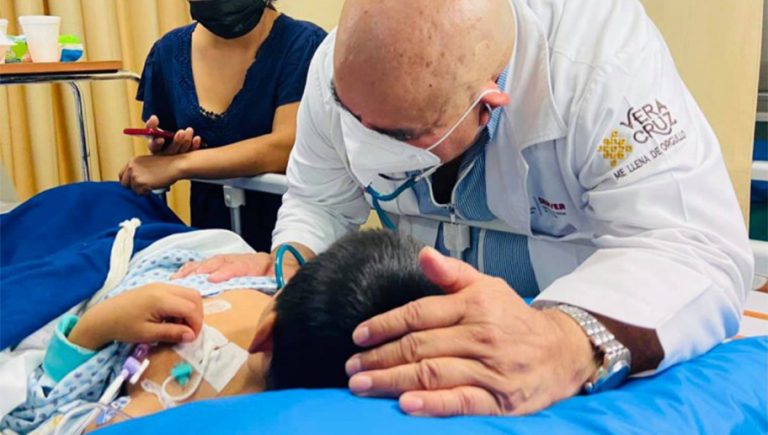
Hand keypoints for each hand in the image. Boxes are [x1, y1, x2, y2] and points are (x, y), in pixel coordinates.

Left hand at [69, 284, 203, 349]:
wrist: (102, 317)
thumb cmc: (122, 327)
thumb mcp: (147, 334)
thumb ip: (172, 333)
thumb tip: (191, 335)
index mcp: (160, 299)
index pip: (191, 308)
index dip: (196, 324)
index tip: (190, 338)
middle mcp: (163, 287)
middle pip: (194, 296)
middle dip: (196, 315)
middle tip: (187, 332)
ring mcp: (160, 285)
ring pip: (188, 293)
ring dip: (189, 310)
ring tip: (178, 326)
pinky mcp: (157, 287)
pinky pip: (179, 293)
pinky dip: (181, 306)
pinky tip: (170, 318)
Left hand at [119, 154, 184, 194]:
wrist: (175, 165)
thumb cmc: (167, 164)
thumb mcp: (148, 163)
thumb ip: (139, 170)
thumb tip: (134, 182)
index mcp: (133, 161)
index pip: (122, 175)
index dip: (129, 181)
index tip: (135, 184)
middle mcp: (131, 167)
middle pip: (124, 184)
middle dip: (133, 187)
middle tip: (144, 186)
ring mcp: (135, 175)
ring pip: (132, 190)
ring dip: (141, 190)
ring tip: (151, 185)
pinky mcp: (140, 182)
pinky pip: (139, 193)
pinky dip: (146, 192)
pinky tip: (154, 186)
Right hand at [146, 115, 201, 154]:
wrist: (169, 139)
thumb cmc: (158, 134)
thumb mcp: (153, 129)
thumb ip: (152, 124)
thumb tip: (154, 117)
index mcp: (155, 148)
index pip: (154, 147)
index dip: (157, 144)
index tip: (161, 139)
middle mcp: (165, 155)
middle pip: (170, 151)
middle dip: (176, 142)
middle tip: (181, 132)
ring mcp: (176, 158)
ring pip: (181, 152)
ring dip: (186, 142)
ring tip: (189, 130)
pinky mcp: (186, 157)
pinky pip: (191, 153)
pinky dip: (194, 146)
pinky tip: (197, 138)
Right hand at [172, 253, 283, 282]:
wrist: (282, 262)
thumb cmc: (283, 274)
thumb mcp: (287, 279)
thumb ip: (283, 286)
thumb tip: (281, 298)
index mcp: (256, 263)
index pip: (238, 266)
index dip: (225, 272)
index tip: (212, 280)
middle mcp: (239, 259)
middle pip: (218, 263)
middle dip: (202, 272)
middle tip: (187, 283)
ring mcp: (228, 260)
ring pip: (208, 263)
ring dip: (192, 271)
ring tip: (177, 282)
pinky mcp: (221, 264)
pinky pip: (203, 265)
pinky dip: (190, 270)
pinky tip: (178, 278)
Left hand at [345, 247, 597, 415]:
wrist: (561, 351)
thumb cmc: (513, 318)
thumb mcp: (487, 287)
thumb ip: (452, 273)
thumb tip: (423, 254)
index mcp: (474, 305)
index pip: (419, 314)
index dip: (385, 325)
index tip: (358, 336)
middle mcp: (480, 336)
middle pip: (419, 346)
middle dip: (379, 357)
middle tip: (351, 366)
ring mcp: (490, 369)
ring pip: (432, 373)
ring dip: (392, 381)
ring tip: (361, 386)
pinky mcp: (500, 399)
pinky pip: (462, 401)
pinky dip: (433, 404)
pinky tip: (407, 405)